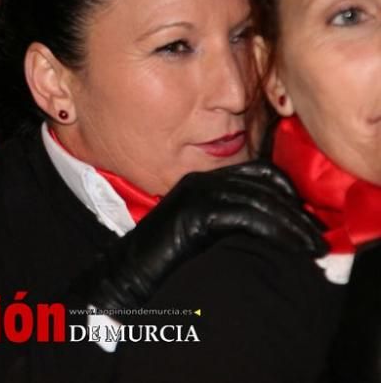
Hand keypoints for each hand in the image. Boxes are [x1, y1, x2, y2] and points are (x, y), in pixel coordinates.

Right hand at [81, 160, 325, 311]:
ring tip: (312, 247)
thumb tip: (272, 230)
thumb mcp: (202, 234)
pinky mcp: (195, 213)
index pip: (258, 172)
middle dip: (297, 211)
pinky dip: (275, 231)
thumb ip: (228, 222)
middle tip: (317, 238)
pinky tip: (290, 247)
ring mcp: (196, 194)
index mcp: (201, 181)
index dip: (288, 192)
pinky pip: (247, 215)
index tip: (306, 220)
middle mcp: (200, 181)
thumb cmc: (164, 261)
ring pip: (259, 198)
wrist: (127, 274)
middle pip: (264, 183)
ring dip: (292, 224)